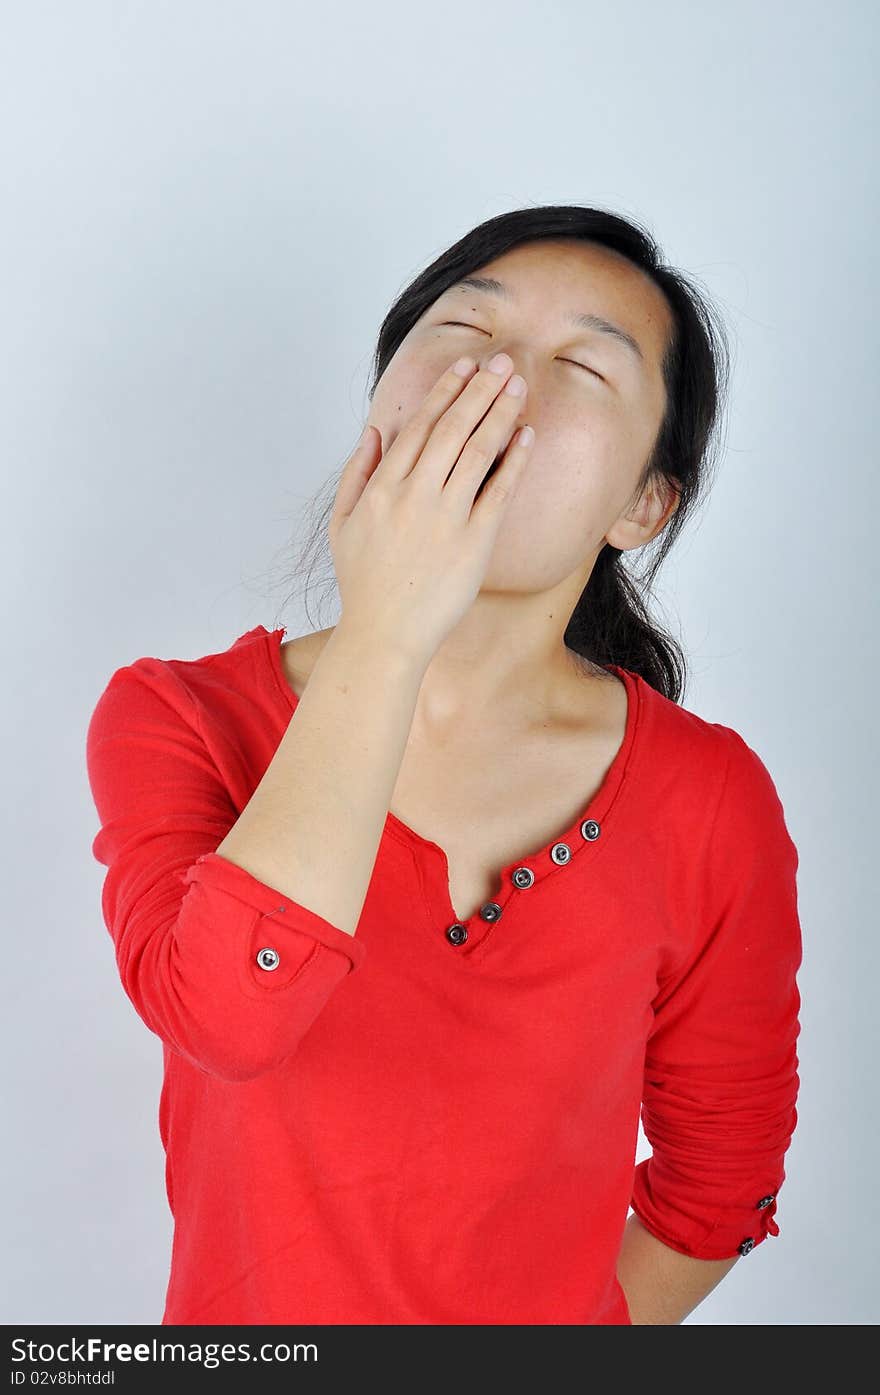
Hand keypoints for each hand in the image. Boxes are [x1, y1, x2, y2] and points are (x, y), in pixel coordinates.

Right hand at [328, 354, 534, 664]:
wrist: (384, 634)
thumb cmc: (363, 583)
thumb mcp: (342, 524)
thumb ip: (357, 473)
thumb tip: (375, 431)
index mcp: (382, 486)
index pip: (419, 425)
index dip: (445, 391)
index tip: (465, 366)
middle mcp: (415, 494)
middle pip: (453, 427)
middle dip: (480, 388)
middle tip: (503, 361)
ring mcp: (446, 516)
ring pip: (478, 449)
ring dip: (500, 412)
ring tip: (518, 385)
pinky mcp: (475, 541)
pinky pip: (499, 490)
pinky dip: (514, 459)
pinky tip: (527, 434)